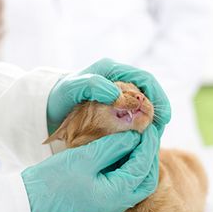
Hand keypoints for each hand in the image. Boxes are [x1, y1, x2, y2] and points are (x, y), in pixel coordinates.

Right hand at [22, 125, 159, 211]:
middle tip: (148, 135)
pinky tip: (123, 155)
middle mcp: (116, 207)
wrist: (31, 198)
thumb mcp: (85, 157)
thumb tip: (134, 136)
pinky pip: (123, 188)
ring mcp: (109, 208)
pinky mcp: (101, 205)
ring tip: (138, 142)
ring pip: (135, 185)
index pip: (142, 167)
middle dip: (149, 157)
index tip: (149, 127)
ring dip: (139, 164)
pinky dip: (127, 171)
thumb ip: (113, 146)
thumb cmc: (53, 178)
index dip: (148, 145)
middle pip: (145, 180)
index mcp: (115, 196)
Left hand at [47, 58, 170, 135]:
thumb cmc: (60, 95)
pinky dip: (137, 128)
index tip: (163, 118)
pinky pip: (131, 118)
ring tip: (150, 139)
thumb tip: (118, 95)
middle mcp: (118, 81)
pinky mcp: (114, 110)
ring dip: (148, 123)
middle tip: (158, 132)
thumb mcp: (73, 88)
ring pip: (141, 108)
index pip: (145, 80)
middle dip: (156, 113)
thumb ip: (94, 86)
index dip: (157, 97)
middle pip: (147, 95)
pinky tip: (138, 140)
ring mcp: (117, 96)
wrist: (49, 106)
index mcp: (112, 71)